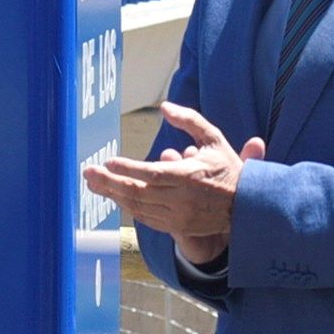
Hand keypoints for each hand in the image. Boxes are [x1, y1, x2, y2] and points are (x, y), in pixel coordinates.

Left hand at [81, 101, 259, 267]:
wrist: (246, 206)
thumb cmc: (227, 168)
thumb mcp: (213, 138)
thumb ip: (189, 121)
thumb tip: (164, 107)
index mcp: (190, 175)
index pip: (152, 173)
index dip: (128, 169)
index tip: (108, 161)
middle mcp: (182, 198)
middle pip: (138, 192)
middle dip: (109, 182)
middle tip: (88, 173)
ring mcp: (178, 215)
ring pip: (138, 207)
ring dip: (113, 195)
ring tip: (94, 183)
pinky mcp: (176, 226)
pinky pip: (145, 218)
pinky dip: (128, 207)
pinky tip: (114, 196)